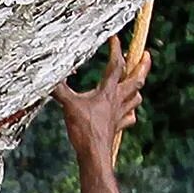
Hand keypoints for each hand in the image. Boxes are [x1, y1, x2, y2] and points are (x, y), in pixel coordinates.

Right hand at [53, 35, 149, 161]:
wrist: (94, 154)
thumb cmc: (84, 130)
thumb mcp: (68, 105)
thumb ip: (59, 89)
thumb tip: (46, 76)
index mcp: (107, 91)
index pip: (115, 65)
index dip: (116, 50)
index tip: (115, 38)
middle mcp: (117, 100)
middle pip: (136, 79)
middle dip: (143, 65)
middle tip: (146, 54)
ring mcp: (119, 114)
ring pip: (135, 97)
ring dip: (136, 87)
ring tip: (136, 81)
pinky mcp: (117, 126)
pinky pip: (129, 117)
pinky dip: (130, 112)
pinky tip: (128, 112)